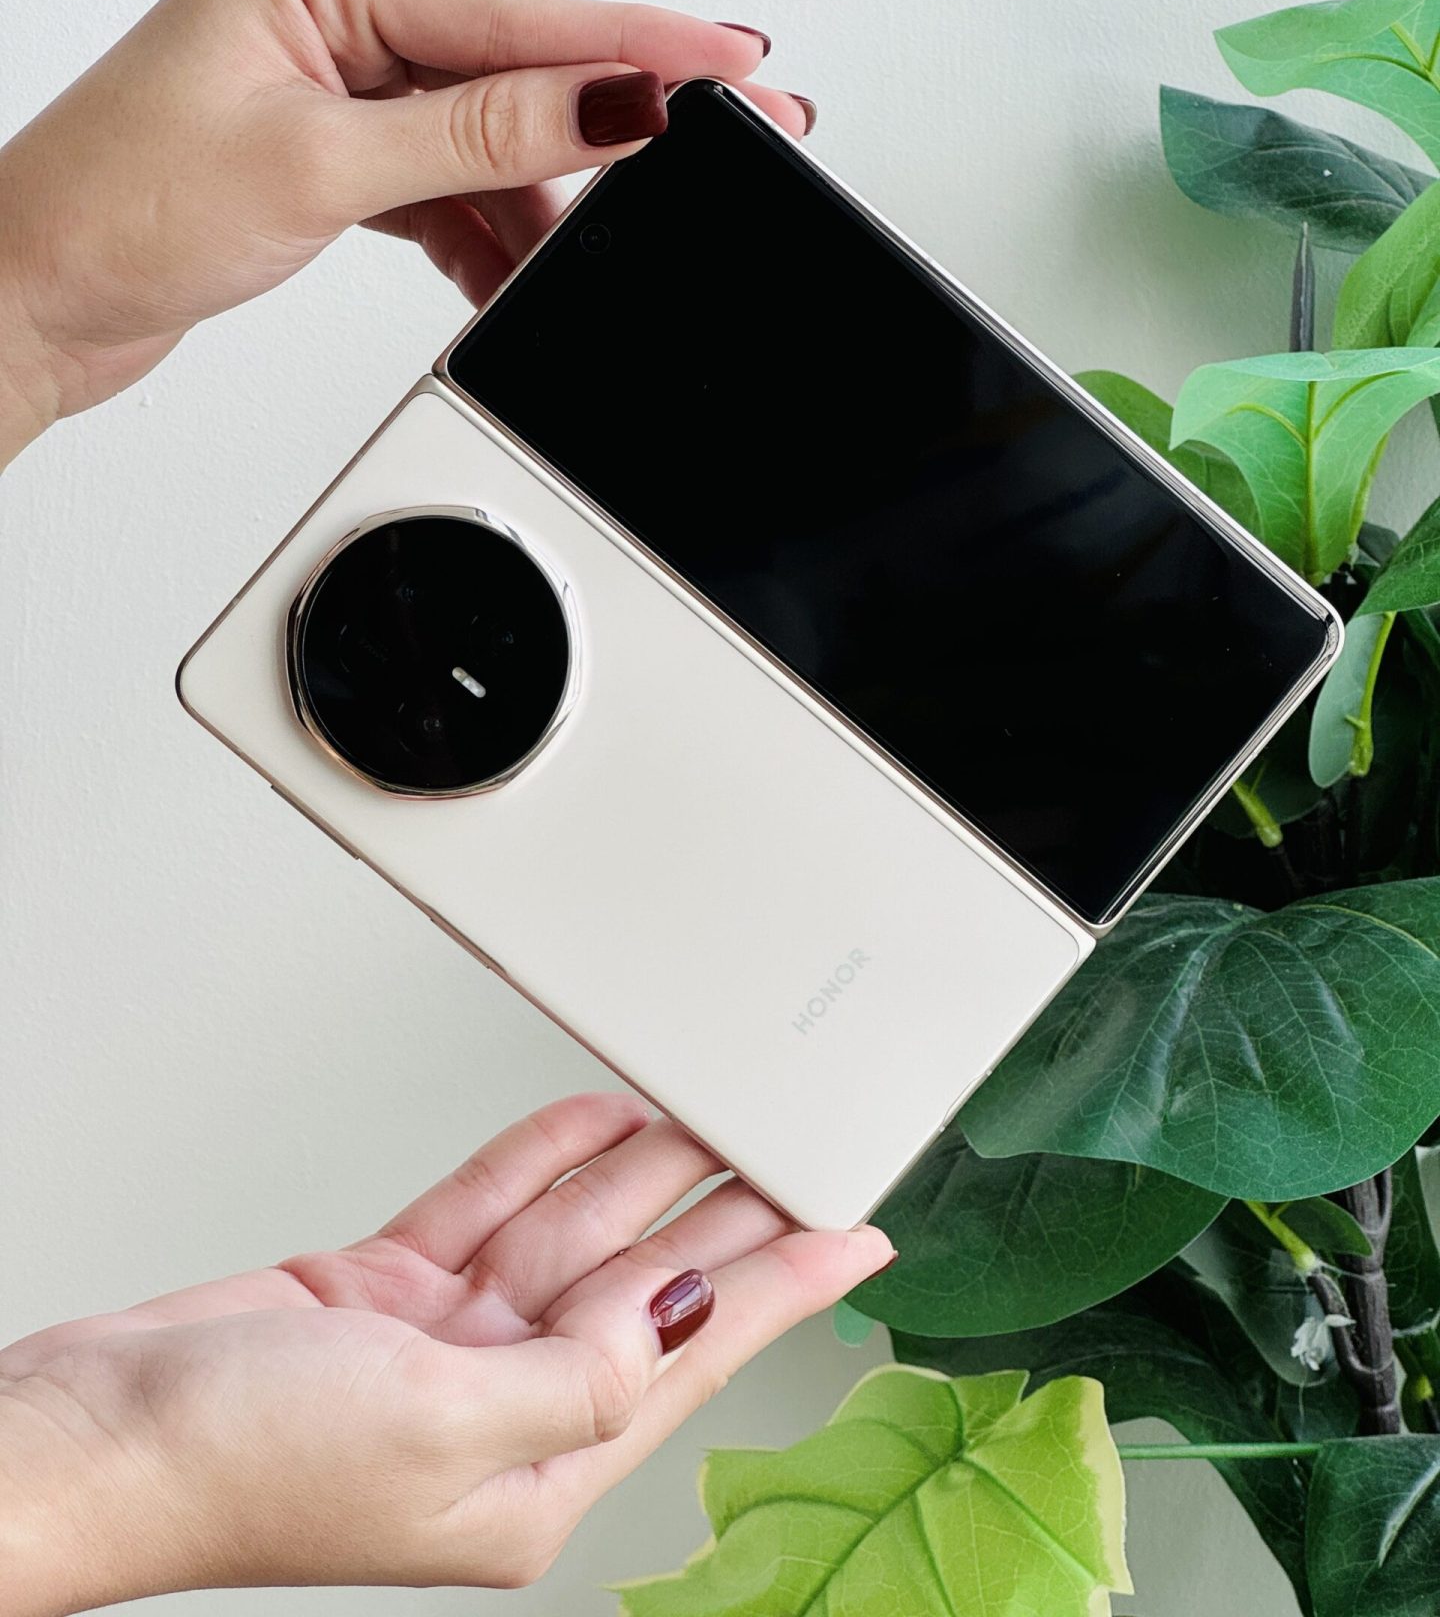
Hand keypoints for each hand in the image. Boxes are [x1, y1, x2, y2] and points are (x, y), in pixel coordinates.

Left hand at [0, 0, 807, 466]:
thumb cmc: (113, 210)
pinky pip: (447, 181)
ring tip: (578, 256)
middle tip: (725, 139)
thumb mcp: (319, 167)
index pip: (512, 14)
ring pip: (487, 138)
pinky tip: (515, 268)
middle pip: (512, 69)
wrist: (31, 300)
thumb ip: (480, 135)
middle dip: (600, 128)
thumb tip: (607, 102)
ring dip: (532, 204)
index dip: (636, 45)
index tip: (736, 60)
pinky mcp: (334, 146)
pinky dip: (482, 233)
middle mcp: (328, 8)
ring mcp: (333, 79)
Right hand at [0, 1094, 889, 1610]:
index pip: (692, 1358)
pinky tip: (598, 1118)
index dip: (786, 1290)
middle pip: (643, 1287)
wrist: (92, 1433)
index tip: (859, 1239)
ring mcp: (444, 1345)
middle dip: (726, 1215)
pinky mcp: (388, 1291)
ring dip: (641, 1168)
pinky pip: (492, 1209)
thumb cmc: (232, 1465)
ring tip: (713, 1107)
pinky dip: (542, 1157)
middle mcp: (501, 1408)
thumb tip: (673, 1315)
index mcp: (533, 1475)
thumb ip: (576, 1371)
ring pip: (571, 1234)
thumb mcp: (438, 1428)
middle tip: (797, 1147)